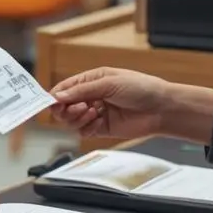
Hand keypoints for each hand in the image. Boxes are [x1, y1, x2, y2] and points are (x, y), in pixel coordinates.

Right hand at [50, 67, 173, 140]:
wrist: (161, 109)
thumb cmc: (140, 88)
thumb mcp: (109, 83)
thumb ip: (82, 90)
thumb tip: (57, 96)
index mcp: (90, 81)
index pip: (64, 89)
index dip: (54, 96)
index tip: (51, 103)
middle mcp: (90, 97)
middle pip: (63, 106)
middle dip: (66, 109)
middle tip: (77, 108)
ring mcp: (95, 113)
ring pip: (71, 120)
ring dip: (77, 118)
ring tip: (92, 112)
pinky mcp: (102, 128)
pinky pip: (83, 132)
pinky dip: (86, 128)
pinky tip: (97, 122)